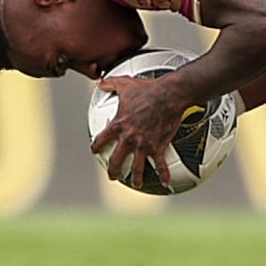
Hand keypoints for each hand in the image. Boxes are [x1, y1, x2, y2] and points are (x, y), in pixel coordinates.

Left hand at [89, 73, 192, 190]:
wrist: (170, 95)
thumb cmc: (148, 88)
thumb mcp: (126, 84)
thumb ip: (111, 83)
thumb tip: (100, 82)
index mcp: (119, 125)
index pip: (102, 139)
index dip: (96, 146)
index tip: (95, 151)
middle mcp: (128, 138)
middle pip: (116, 159)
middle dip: (113, 170)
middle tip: (113, 175)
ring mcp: (143, 145)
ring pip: (136, 167)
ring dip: (135, 177)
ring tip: (136, 184)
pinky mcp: (158, 147)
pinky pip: (161, 165)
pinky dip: (164, 175)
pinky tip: (167, 183)